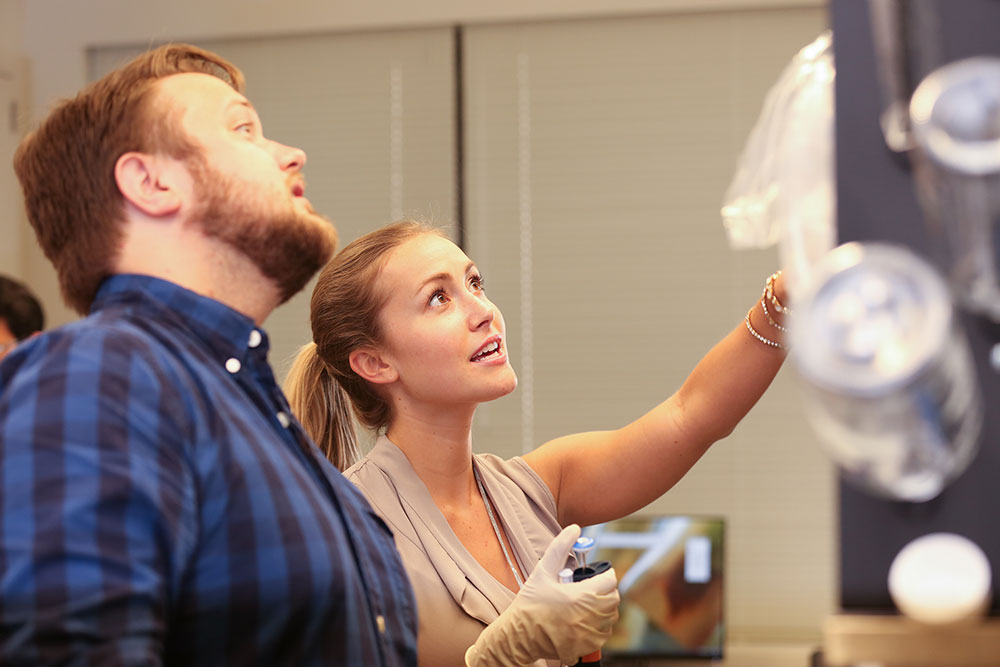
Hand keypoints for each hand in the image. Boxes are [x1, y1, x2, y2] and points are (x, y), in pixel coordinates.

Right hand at [465, 524, 619, 666]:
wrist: (519, 635)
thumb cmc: (530, 603)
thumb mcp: (543, 571)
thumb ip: (561, 547)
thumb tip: (575, 529)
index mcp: (582, 596)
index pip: (610, 580)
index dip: (604, 574)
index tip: (596, 575)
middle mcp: (590, 616)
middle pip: (614, 598)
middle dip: (605, 590)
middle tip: (589, 587)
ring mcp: (590, 633)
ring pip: (610, 616)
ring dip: (603, 607)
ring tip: (584, 603)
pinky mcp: (587, 646)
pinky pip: (603, 633)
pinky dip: (598, 625)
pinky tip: (581, 619)